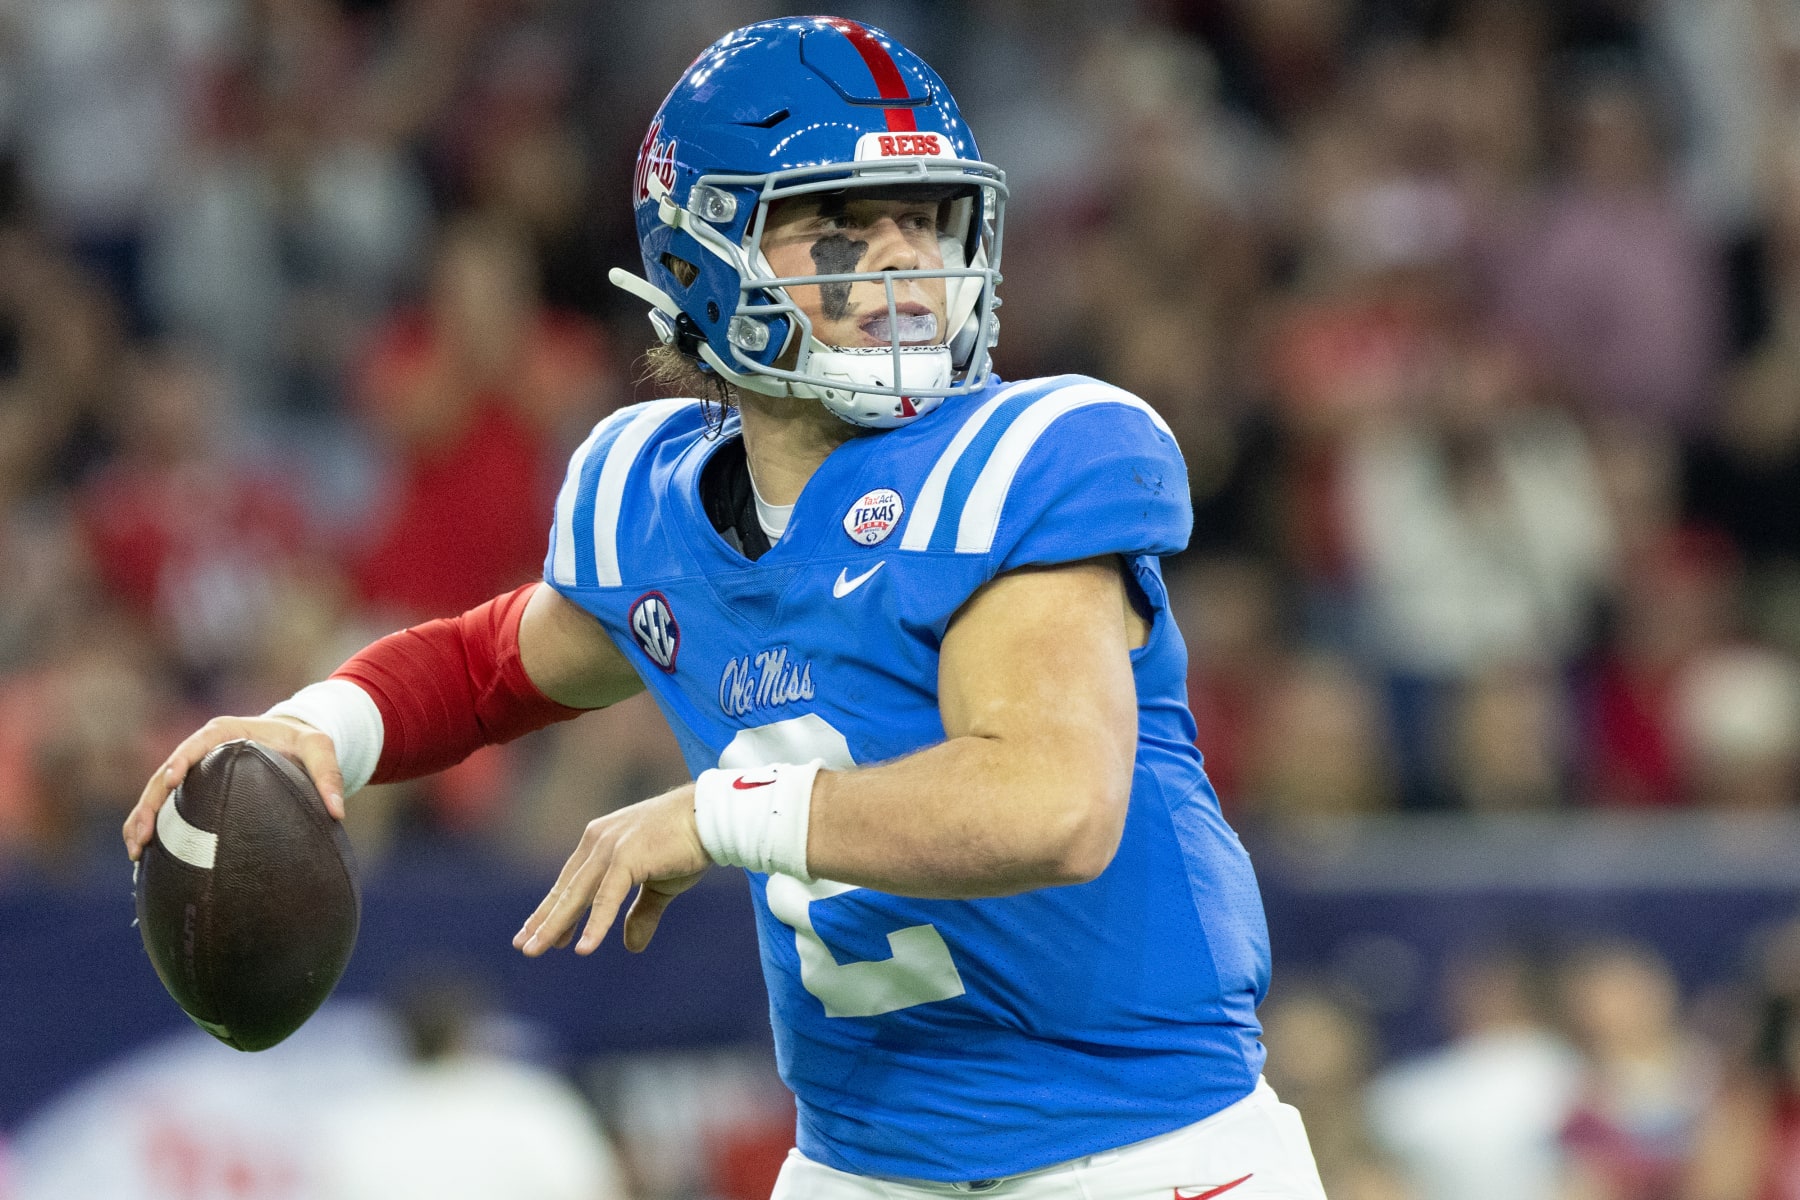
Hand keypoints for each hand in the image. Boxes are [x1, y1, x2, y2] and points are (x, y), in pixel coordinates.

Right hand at [123, 715, 346, 861]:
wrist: (291, 739)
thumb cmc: (303, 741)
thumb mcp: (320, 749)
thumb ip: (329, 775)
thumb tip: (338, 811)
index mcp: (226, 733)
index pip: (197, 744)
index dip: (180, 761)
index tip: (171, 782)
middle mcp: (201, 750)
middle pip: (165, 774)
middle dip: (150, 804)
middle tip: (143, 835)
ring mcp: (192, 770)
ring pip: (156, 794)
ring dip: (142, 821)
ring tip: (135, 853)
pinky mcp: (192, 790)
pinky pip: (165, 809)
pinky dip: (152, 828)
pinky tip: (143, 858)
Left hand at [514, 786, 710, 956]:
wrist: (712, 818)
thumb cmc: (687, 844)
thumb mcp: (658, 885)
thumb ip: (640, 912)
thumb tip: (630, 947)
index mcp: (600, 841)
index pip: (570, 881)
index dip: (553, 909)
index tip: (534, 933)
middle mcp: (598, 841)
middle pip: (566, 889)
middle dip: (544, 920)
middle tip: (525, 946)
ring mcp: (611, 848)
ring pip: (577, 895)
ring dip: (556, 925)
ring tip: (536, 950)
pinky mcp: (628, 857)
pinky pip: (606, 897)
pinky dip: (595, 924)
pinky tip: (583, 948)